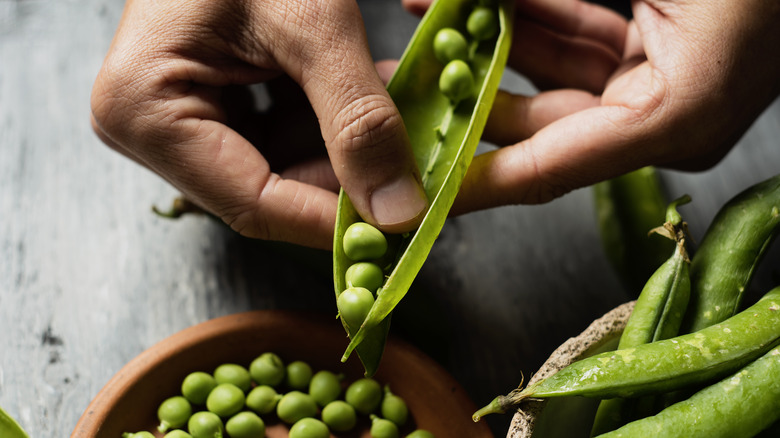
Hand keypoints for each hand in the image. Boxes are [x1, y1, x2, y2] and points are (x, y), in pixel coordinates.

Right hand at [91, 0, 428, 249]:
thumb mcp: (313, 21)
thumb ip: (358, 117)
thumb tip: (399, 212)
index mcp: (145, 110)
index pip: (254, 203)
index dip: (335, 222)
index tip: (405, 227)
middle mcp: (151, 127)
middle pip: (271, 190)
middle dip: (352, 182)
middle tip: (423, 179)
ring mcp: (180, 116)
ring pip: (285, 168)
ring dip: (352, 153)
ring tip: (411, 132)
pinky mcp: (211, 102)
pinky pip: (282, 136)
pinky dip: (336, 126)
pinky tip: (381, 108)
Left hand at [403, 0, 779, 213]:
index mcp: (672, 118)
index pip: (545, 167)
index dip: (472, 181)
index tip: (415, 195)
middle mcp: (665, 117)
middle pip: (538, 121)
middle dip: (465, 94)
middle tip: (402, 83)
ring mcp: (662, 84)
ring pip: (550, 73)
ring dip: (488, 42)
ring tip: (427, 18)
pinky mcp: (657, 52)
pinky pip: (576, 42)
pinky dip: (527, 18)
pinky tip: (474, 1)